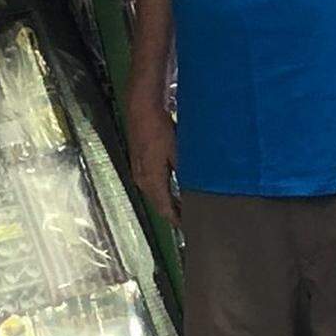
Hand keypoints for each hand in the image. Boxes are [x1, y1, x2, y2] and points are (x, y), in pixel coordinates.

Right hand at [127, 94, 179, 223]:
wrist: (140, 108)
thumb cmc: (159, 128)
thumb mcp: (178, 151)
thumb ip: (185, 173)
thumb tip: (197, 189)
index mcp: (151, 180)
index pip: (165, 209)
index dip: (177, 220)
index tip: (190, 227)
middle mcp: (142, 180)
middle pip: (158, 205)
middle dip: (173, 213)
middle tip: (190, 219)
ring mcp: (138, 172)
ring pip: (154, 195)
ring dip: (167, 202)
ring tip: (183, 207)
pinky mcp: (138, 163)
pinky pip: (150, 185)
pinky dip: (161, 191)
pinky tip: (172, 188)